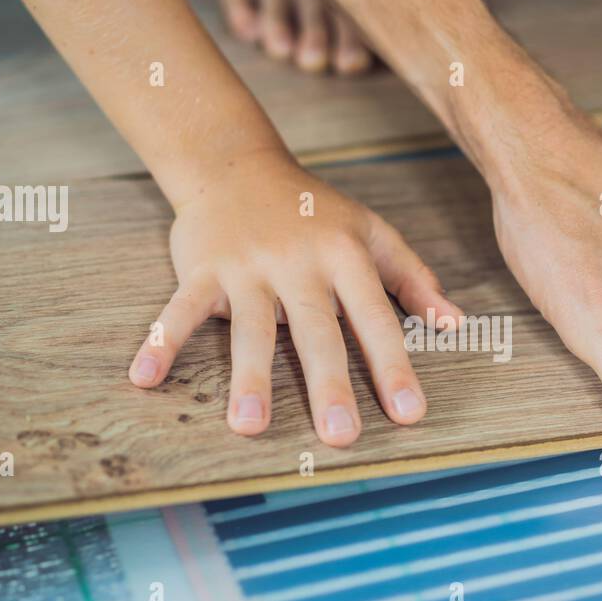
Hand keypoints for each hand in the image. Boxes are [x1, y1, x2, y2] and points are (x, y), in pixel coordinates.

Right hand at [127, 154, 459, 445]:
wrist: (239, 164)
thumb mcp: (372, 233)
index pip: (376, 318)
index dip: (393, 366)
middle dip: (328, 384)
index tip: (410, 414)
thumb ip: (414, 279)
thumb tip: (456, 323)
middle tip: (339, 436)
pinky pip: (180, 308)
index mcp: (346, 257)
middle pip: (316, 330)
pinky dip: (160, 340)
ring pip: (250, 327)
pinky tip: (145, 379)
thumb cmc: (316, 210)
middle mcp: (299, 262)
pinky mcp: (203, 267)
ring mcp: (248, 265)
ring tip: (249, 425)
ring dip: (249, 376)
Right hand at [216, 0, 372, 74]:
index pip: (347, 21)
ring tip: (280, 49)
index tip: (347, 64)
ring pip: (275, 7)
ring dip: (278, 27)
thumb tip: (357, 67)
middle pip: (313, 12)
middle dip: (314, 36)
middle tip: (312, 61)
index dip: (349, 43)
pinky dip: (241, 15)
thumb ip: (351, 35)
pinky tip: (247, 34)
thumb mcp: (339, 0)